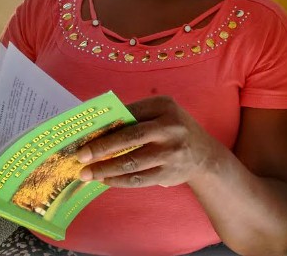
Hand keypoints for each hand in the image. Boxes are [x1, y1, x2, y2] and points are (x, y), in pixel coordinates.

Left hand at [76, 96, 220, 187]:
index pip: (130, 113)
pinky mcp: (169, 173)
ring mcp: (171, 152)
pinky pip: (138, 179)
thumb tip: (99, 129)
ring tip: (86, 173)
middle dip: (101, 148)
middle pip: (130, 137)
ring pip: (131, 162)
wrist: (205, 156)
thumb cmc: (175, 130)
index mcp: (165, 106)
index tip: (85, 133)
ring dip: (105, 169)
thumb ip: (137, 117)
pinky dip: (118, 180)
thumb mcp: (163, 114)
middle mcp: (170, 127)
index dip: (106, 124)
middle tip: (80, 156)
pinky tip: (105, 180)